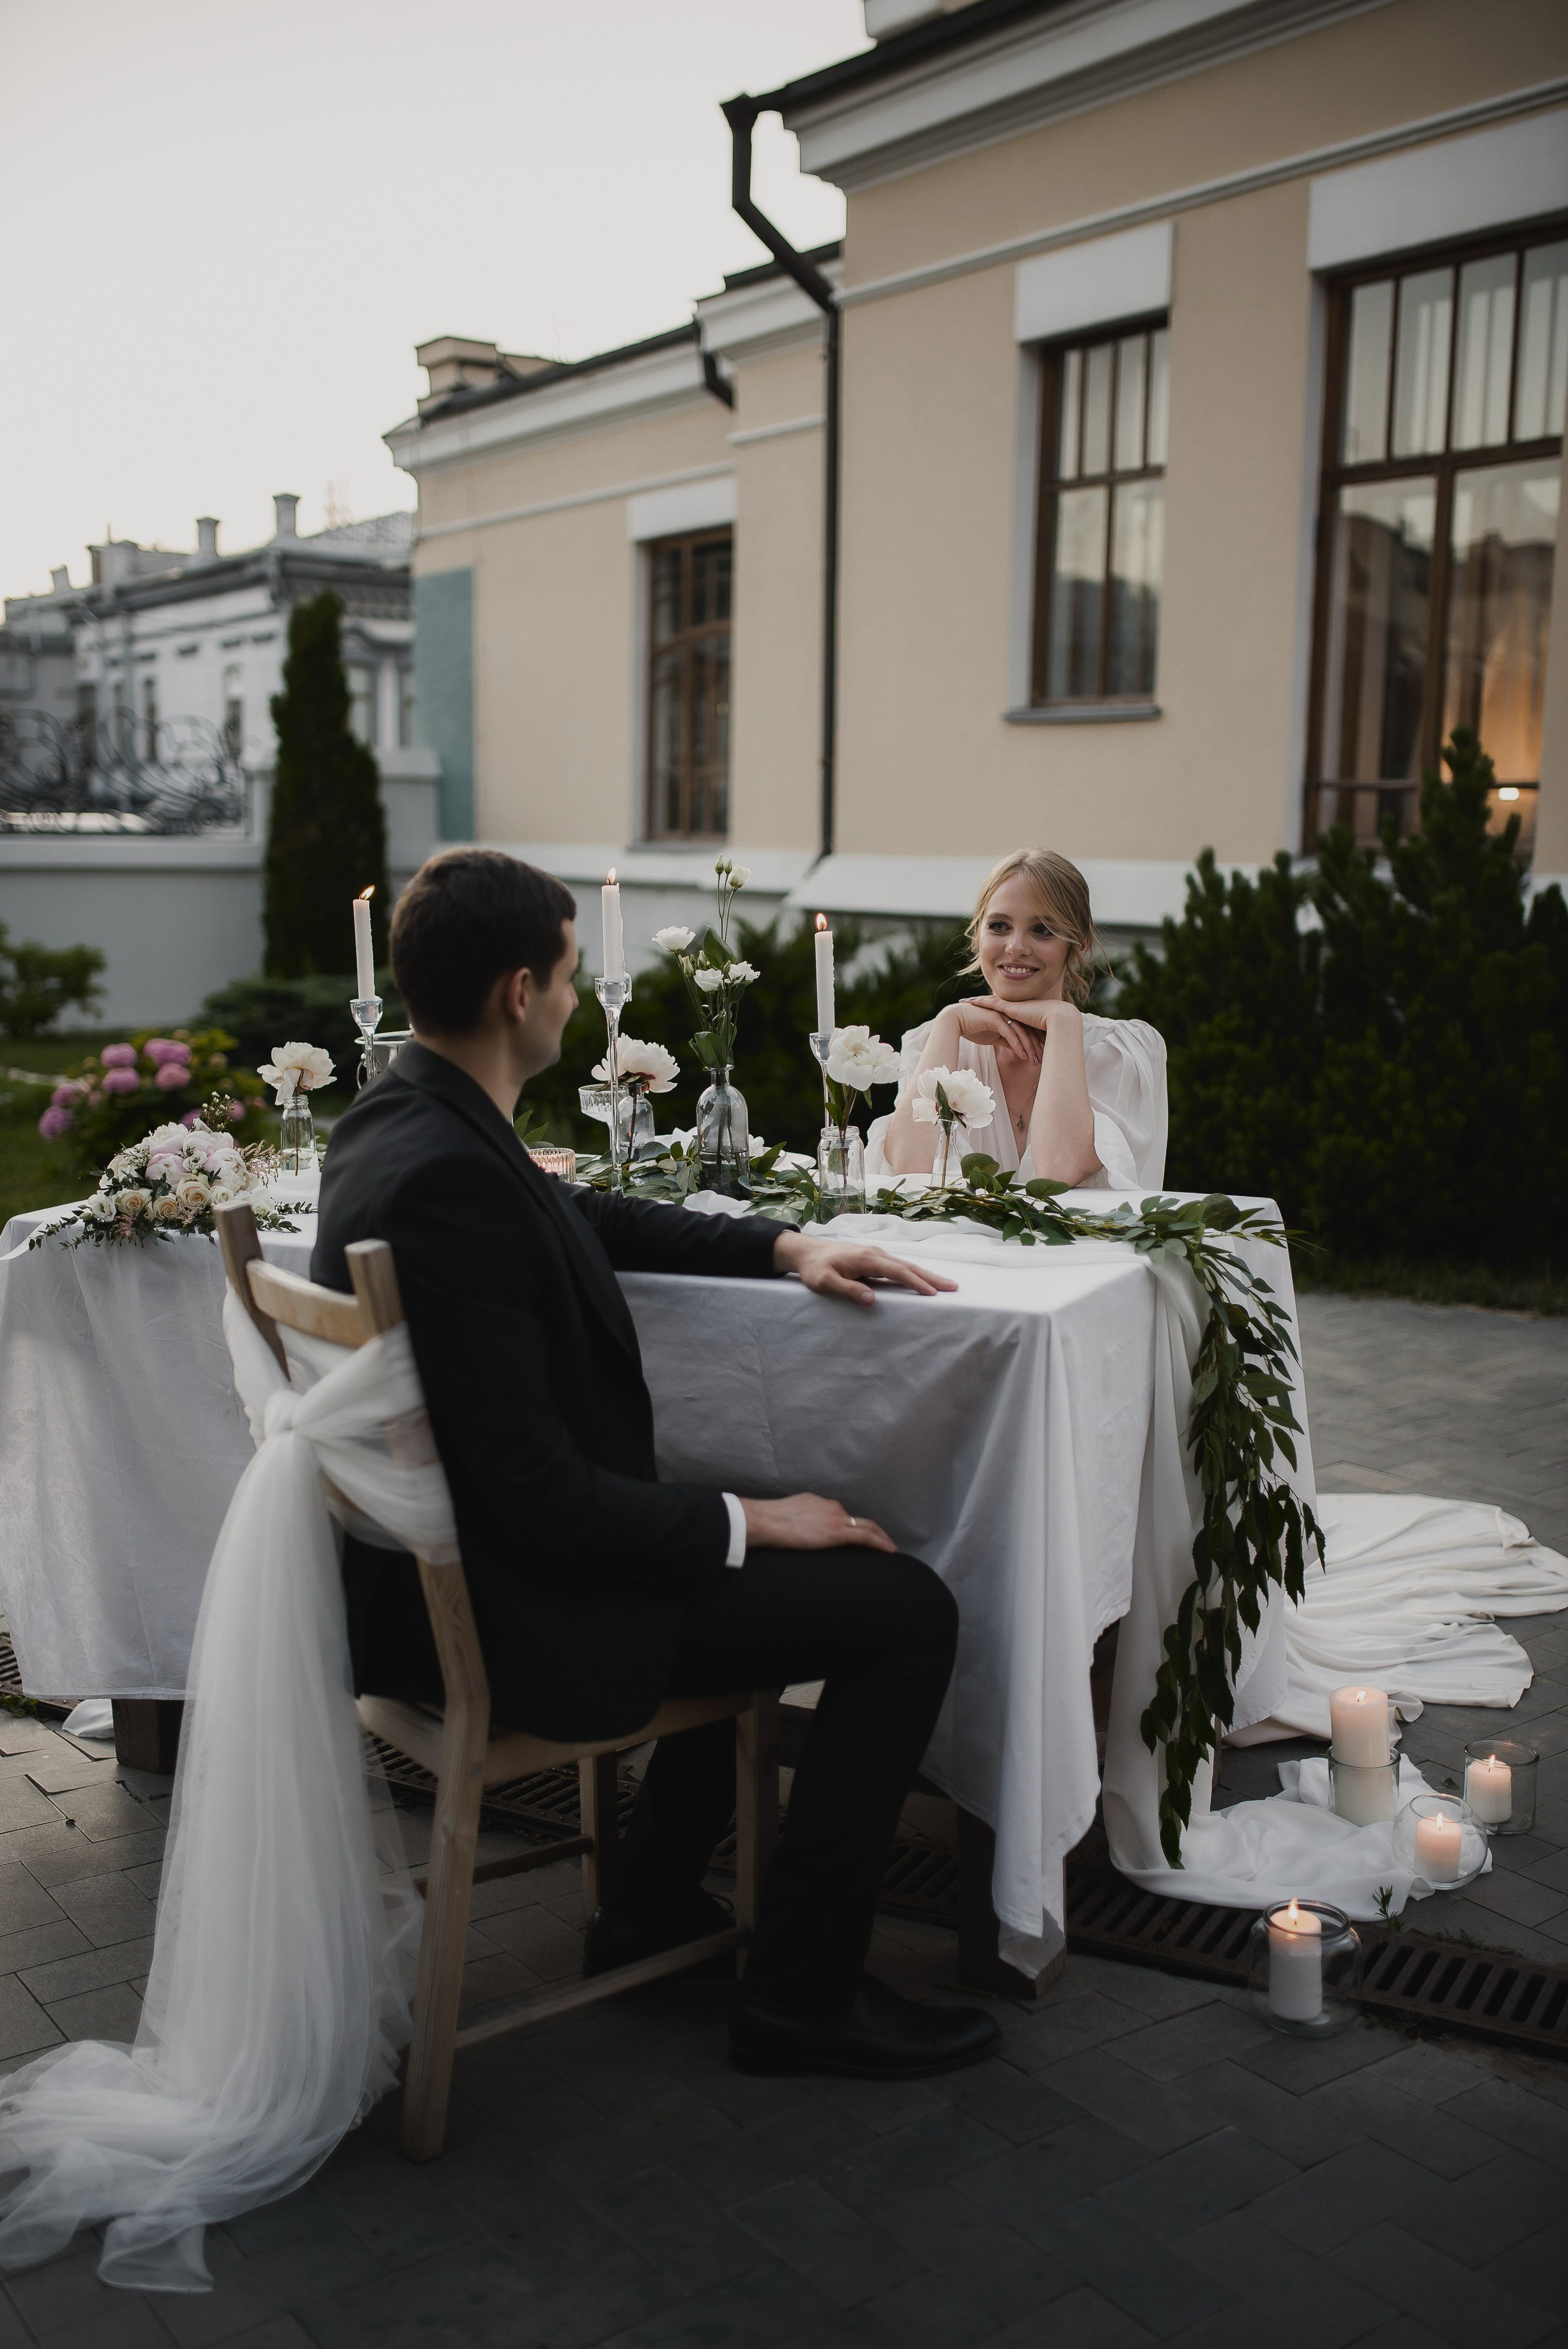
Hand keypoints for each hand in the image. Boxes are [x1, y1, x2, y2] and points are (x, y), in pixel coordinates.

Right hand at [742, 1492, 895, 1551]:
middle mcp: (831, 1507)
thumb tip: (801, 1526)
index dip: (850, 1526)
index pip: (839, 1514)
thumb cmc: (771, 1520)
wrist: (769, 1521)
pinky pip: (865, 1537)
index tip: (855, 1534)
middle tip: (884, 1540)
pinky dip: (880, 1543)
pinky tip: (890, 1551)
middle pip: (857, 1519)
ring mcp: (836, 1518)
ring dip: (880, 1537)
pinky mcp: (836, 1532)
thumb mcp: (790, 1512)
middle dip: (873, 1529)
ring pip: (867, 1526)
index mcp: (819, 1502)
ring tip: (890, 1548)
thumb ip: (801, 1517)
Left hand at [772, 1231, 956, 1306]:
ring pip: (906, 1265)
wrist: (805, 1251)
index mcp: (866, 1259)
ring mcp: (875, 1254)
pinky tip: (921, 1279)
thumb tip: (871, 1299)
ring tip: (945, 1284)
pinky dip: (913, 1273)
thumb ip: (846, 1289)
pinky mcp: (873, 1258)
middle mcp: (875, 1254)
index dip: (915, 1283)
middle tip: (953, 1286)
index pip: (897, 1272)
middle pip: (908, 1266)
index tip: (933, 1293)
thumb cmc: (814, 1268)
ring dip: (925, 1274)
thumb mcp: (824, 1282)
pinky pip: (898, 1266)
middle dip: (931, 1277)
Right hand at [954, 1000, 1042, 1065]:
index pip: (1027, 1030)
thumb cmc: (973, 1028)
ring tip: (1034, 1061)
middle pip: (1028, 1031)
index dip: (1035, 1043)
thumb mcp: (994, 1037)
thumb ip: (1006, 1040)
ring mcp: (1002, 1015)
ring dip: (1029, 1048)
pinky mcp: (995, 1019)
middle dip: (1036, 1047)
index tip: (1042, 1056)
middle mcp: (1008, 1015)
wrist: (955, 1020)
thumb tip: (1018, 1049)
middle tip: (1041, 1061)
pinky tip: (1023, 1056)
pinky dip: (1017, 1045)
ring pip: (1021, 1032)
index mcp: (1009, 1017)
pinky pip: (1010, 1033)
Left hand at [970, 994, 1078, 1038]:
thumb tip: (1030, 1052)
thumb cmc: (1052, 1031)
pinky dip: (980, 1002)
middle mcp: (1015, 1007)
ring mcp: (1012, 1006)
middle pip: (993, 1003)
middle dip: (980, 1002)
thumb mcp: (1037, 1037)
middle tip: (966, 1001)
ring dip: (976, 1001)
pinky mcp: (1010, 1008)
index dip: (992, 1008)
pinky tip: (970, 1002)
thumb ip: (1030, 1042)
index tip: (981, 1008)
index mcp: (1020, 1013)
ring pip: (990, 1002)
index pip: (1003, 1010)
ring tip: (963, 1001)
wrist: (1058, 1019)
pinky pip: (991, 1003)